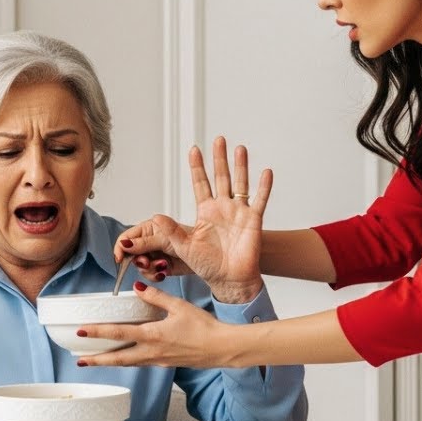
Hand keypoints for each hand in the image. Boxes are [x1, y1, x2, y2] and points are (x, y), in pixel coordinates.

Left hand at [76, 282, 235, 368]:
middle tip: (79, 360)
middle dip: (96, 359)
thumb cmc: (204, 327)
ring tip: (94, 361)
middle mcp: (152, 351)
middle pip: (117, 358)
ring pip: (127, 363)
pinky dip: (127, 361)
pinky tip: (124, 358)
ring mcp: (158, 360)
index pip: (119, 333)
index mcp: (153, 335)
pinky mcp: (165, 363)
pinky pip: (140, 363)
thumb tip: (138, 289)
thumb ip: (157, 297)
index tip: (81, 330)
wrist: (222, 348)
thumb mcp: (180, 306)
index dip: (98, 332)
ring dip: (109, 362)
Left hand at [115, 136, 271, 302]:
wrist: (229, 280)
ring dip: (240, 166)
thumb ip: (172, 231)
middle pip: (220, 177)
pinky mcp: (253, 220)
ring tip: (239, 148)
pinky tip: (266, 172)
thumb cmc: (207, 266)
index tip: (194, 149)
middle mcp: (222, 208)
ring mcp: (239, 212)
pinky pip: (259, 200)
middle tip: (219, 140)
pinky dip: (264, 187)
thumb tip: (155, 216)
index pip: (200, 184)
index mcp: (205, 212)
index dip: (197, 167)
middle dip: (219, 159)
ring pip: (240, 184)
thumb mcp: (184, 247)